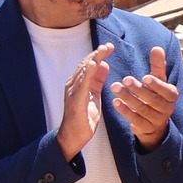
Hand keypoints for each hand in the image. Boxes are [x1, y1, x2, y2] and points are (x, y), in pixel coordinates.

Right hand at [55, 42, 113, 160]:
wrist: (74, 136)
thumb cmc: (84, 117)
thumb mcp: (94, 95)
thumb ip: (98, 80)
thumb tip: (104, 64)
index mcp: (79, 84)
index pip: (89, 65)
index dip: (98, 55)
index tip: (109, 47)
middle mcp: (74, 85)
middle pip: (86, 65)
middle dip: (97, 54)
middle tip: (109, 46)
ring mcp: (73, 92)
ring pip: (83, 72)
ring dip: (93, 60)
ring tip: (102, 50)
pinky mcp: (75, 100)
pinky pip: (82, 84)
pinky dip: (88, 73)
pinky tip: (94, 65)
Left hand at [110, 45, 179, 151]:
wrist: (154, 122)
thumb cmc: (155, 95)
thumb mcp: (158, 81)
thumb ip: (157, 65)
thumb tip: (157, 48)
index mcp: (171, 96)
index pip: (166, 91)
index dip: (156, 85)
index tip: (144, 77)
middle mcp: (167, 109)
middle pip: (153, 100)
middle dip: (138, 90)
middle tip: (125, 79)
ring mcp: (157, 120)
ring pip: (142, 109)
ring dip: (128, 98)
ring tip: (115, 87)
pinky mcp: (146, 128)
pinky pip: (135, 120)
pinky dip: (125, 111)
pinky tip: (116, 102)